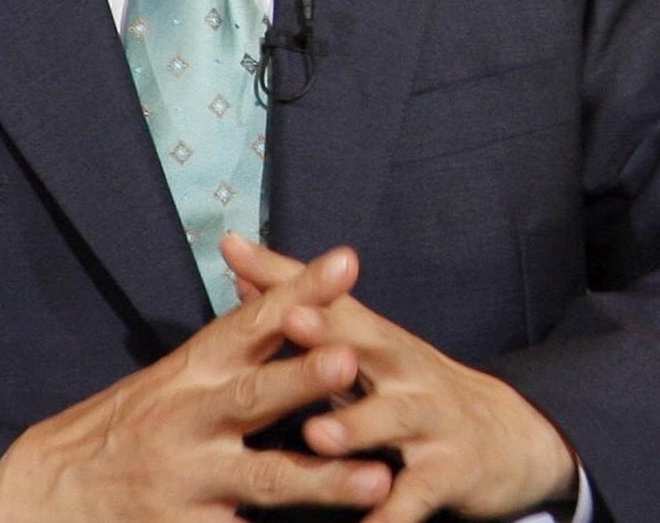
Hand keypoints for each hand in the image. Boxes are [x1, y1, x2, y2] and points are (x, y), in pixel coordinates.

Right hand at [0, 244, 395, 521]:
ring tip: (379, 477)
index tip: (346, 262)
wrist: (47, 494)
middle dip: (303, 377)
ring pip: (265, 479)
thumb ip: (227, 352)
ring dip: (324, 479)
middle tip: (350, 359)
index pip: (251, 320)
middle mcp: (190, 418)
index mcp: (191, 370)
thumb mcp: (167, 379)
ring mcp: (188, 481)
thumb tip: (286, 301)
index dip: (298, 290)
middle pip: (255, 395)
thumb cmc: (121, 429)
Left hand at [223, 237, 577, 522]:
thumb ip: (311, 318)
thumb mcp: (370, 349)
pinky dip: (393, 512)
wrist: (511, 436)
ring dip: (356, 424)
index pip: (327, 296)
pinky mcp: (451, 471)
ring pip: (393, 417)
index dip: (286, 274)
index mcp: (378, 339)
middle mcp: (405, 369)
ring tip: (316, 435)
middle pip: (365, 342)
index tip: (239, 253)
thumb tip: (246, 279)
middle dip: (327, 330)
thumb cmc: (417, 389)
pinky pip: (418, 494)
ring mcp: (431, 418)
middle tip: (289, 319)